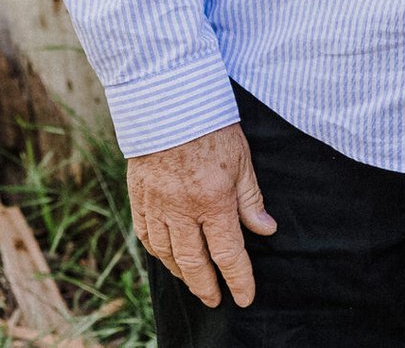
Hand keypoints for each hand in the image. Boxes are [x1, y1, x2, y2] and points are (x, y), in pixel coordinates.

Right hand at [127, 123, 275, 308]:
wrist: (169, 104)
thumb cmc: (211, 128)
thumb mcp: (242, 161)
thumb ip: (251, 199)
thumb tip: (265, 230)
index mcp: (213, 200)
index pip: (228, 253)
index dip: (238, 279)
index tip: (245, 297)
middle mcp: (181, 210)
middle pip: (193, 262)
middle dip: (207, 286)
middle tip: (215, 301)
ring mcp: (156, 206)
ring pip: (167, 254)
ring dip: (182, 273)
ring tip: (196, 282)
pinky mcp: (138, 198)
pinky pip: (146, 236)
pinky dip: (158, 252)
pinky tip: (167, 258)